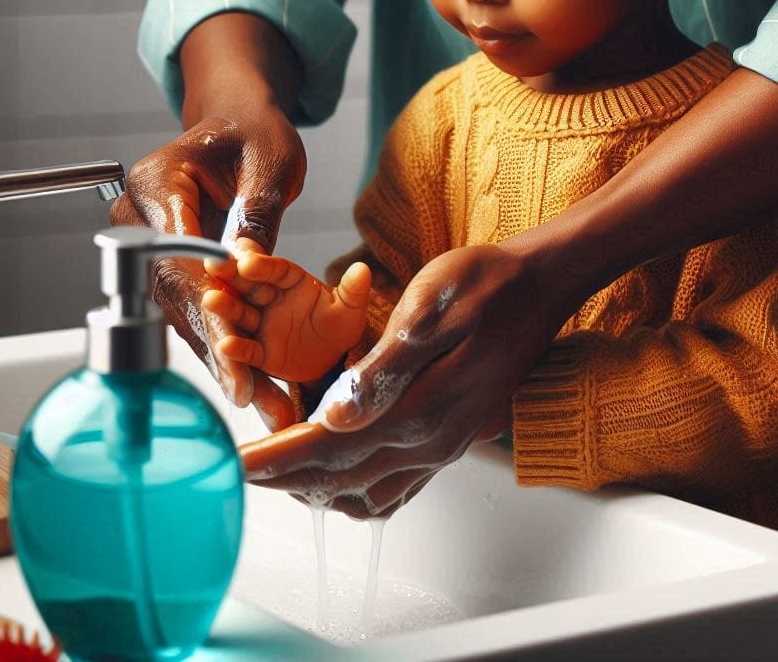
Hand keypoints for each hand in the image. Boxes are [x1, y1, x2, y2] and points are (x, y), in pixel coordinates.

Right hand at [110, 103, 305, 423]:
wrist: (239, 124)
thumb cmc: (253, 133)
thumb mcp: (267, 165)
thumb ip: (254, 215)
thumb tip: (246, 265)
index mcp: (156, 183)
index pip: (177, 257)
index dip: (206, 308)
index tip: (234, 351)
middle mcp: (141, 218)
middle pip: (173, 294)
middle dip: (214, 346)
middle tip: (251, 394)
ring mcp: (151, 245)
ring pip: (182, 312)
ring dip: (220, 356)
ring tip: (260, 400)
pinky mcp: (172, 265)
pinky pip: (194, 308)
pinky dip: (223, 342)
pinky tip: (250, 380)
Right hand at [202, 253, 371, 381]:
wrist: (332, 359)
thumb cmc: (339, 324)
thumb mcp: (350, 308)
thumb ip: (353, 291)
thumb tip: (363, 270)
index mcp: (292, 279)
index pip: (276, 269)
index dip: (262, 264)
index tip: (247, 261)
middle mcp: (271, 298)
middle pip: (249, 286)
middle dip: (232, 277)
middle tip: (214, 265)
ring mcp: (261, 323)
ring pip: (241, 314)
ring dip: (226, 308)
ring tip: (212, 300)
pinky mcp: (259, 351)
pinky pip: (247, 349)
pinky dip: (237, 348)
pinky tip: (226, 345)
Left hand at [237, 240, 573, 518]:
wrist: (542, 287)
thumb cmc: (486, 286)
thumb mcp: (431, 309)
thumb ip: (383, 370)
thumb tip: (334, 415)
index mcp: (420, 407)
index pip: (330, 446)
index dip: (277, 459)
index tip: (235, 466)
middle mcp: (432, 440)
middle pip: (341, 477)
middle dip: (286, 477)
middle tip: (242, 471)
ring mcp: (447, 445)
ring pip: (367, 491)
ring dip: (319, 487)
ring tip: (282, 471)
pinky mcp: (455, 438)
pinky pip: (399, 487)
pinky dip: (358, 491)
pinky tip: (342, 477)